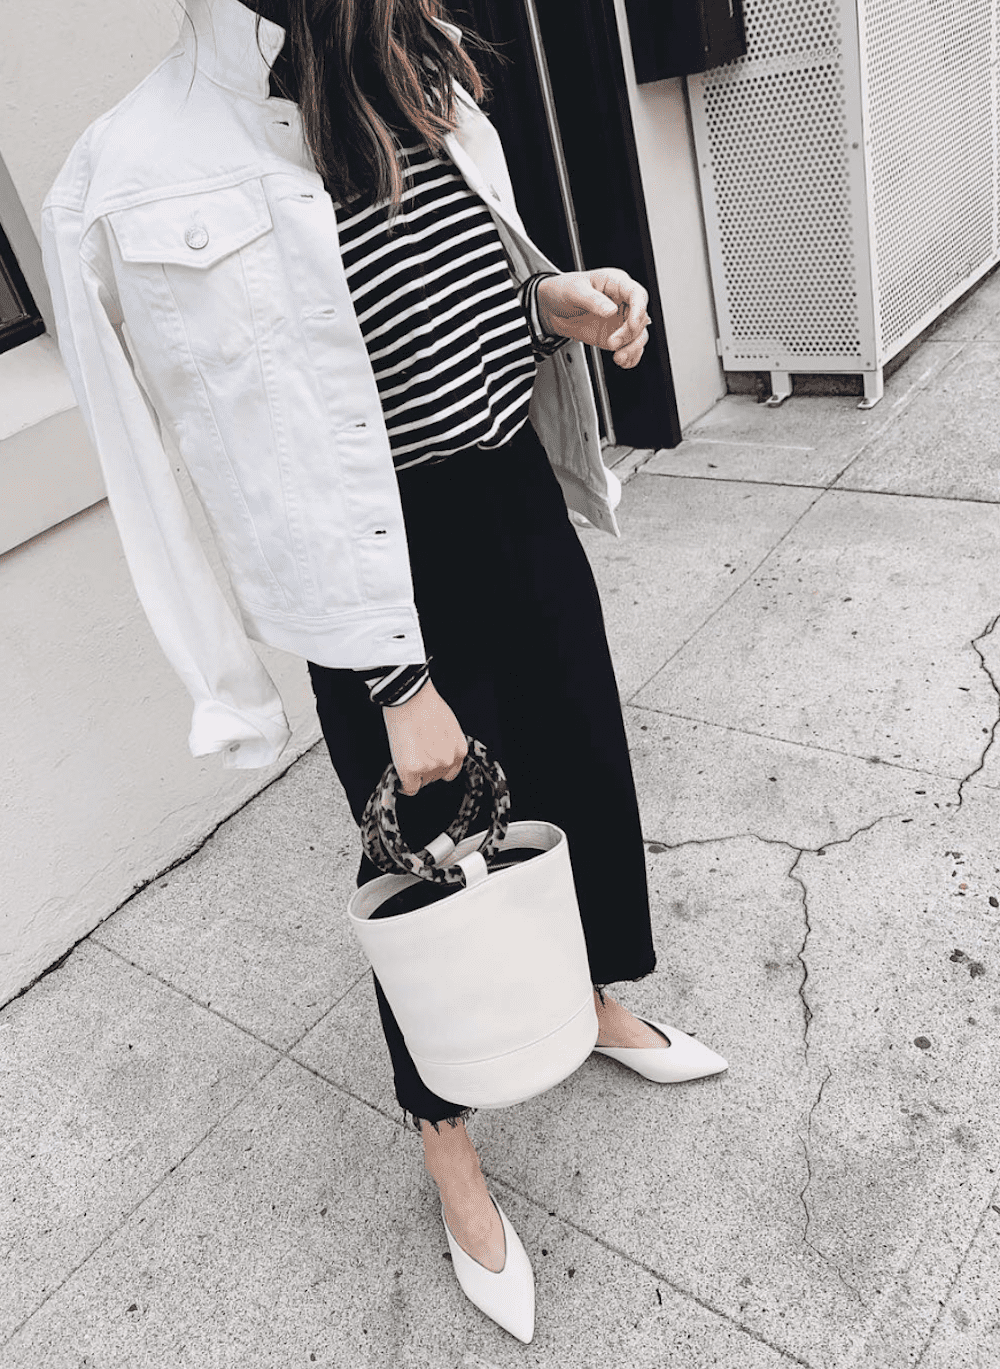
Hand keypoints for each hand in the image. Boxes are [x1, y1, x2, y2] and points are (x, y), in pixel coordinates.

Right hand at [382, 678, 467, 795]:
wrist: (410, 698)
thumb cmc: (425, 705)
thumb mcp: (447, 727)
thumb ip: (445, 744)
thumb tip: (436, 752)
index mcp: (459, 750)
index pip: (451, 771)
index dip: (437, 766)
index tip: (429, 763)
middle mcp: (448, 761)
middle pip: (435, 777)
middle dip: (425, 768)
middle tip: (415, 753)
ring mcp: (431, 767)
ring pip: (421, 782)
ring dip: (414, 773)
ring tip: (407, 752)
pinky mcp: (413, 770)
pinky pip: (409, 788)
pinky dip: (404, 784)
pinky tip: (401, 774)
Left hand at [536, 268, 650, 368]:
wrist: (551, 309)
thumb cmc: (563, 291)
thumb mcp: (574, 291)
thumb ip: (593, 300)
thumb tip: (610, 310)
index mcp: (615, 283)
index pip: (637, 294)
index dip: (639, 309)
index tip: (633, 323)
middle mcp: (622, 301)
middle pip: (641, 318)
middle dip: (630, 334)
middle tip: (613, 343)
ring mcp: (620, 320)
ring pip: (639, 335)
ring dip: (632, 348)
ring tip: (618, 357)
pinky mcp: (615, 335)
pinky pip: (631, 347)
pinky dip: (630, 357)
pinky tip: (623, 361)